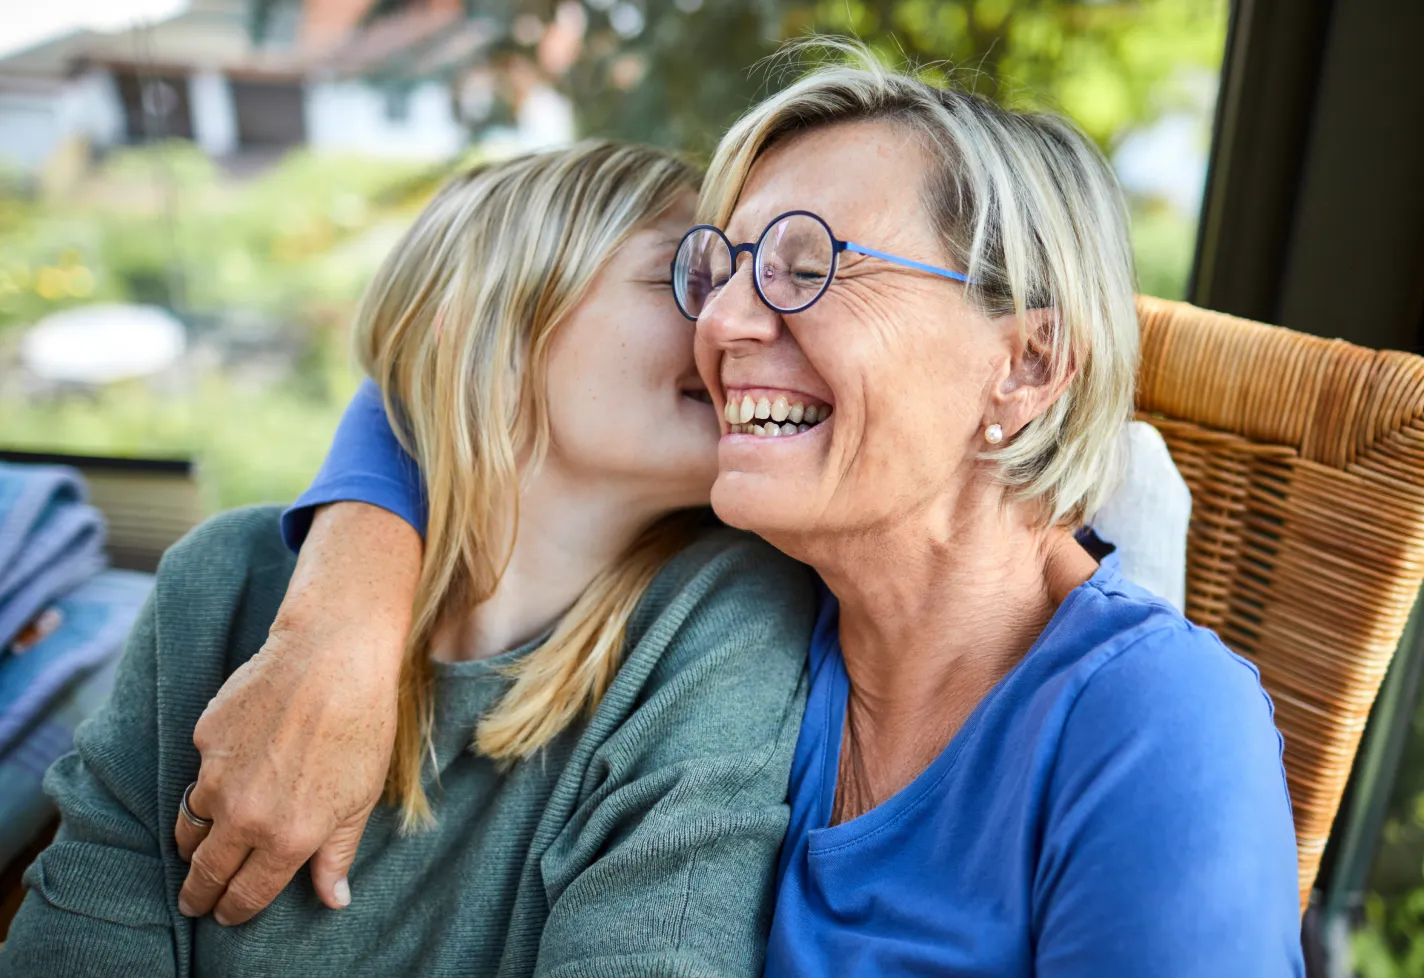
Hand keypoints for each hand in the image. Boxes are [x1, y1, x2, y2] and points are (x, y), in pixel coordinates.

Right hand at [174, 503, 418, 924]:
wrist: (332, 657)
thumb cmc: (362, 726)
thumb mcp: (361, 800)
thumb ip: (337, 854)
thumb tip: (334, 899)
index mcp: (287, 838)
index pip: (245, 895)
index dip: (233, 911)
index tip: (225, 916)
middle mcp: (244, 815)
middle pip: (204, 870)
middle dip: (198, 892)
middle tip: (194, 901)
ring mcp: (217, 776)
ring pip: (192, 823)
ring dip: (195, 840)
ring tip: (199, 847)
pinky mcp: (204, 738)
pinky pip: (200, 771)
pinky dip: (211, 777)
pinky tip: (234, 765)